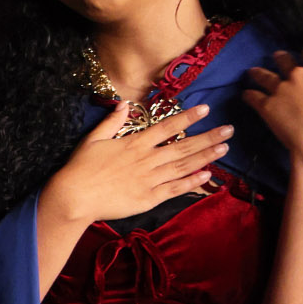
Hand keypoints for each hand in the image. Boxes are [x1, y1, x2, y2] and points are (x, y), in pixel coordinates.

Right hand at [40, 99, 231, 231]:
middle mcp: (147, 159)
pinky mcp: (148, 198)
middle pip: (183, 146)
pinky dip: (191, 182)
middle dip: (208, 137)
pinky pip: (175, 189)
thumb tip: (123, 105)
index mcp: (135, 143)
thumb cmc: (80, 168)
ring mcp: (150, 180)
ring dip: (205, 157)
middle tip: (229, 130)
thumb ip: (111, 122)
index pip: (167, 127)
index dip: (188, 118)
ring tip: (224, 149)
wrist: (73, 198)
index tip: (206, 110)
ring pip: (183, 166)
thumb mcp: (92, 139)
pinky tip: (206, 175)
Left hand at [239, 45, 302, 164]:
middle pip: (285, 60)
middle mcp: (298, 74)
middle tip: (278, 57)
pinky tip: (245, 93)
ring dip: (259, 72)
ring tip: (254, 71)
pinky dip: (248, 94)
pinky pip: (252, 96)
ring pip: (264, 75)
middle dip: (281, 58)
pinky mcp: (266, 106)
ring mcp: (280, 89)